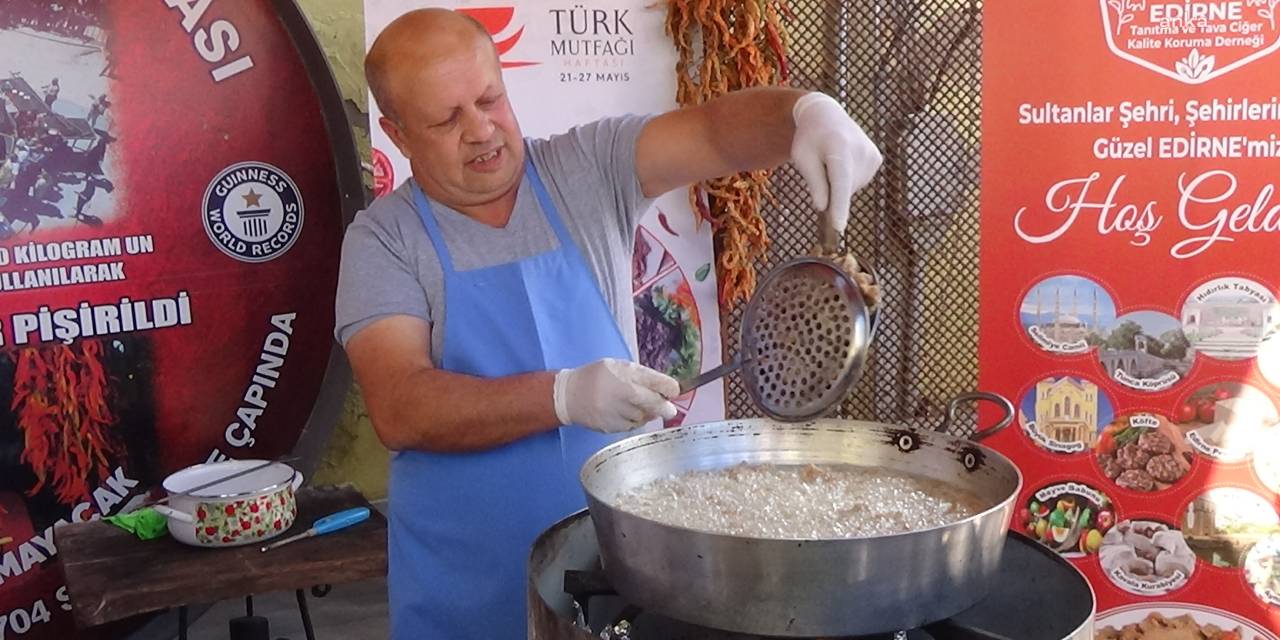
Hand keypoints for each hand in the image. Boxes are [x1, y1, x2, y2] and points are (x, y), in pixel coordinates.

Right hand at [553, 359, 678, 432]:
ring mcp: (615, 412)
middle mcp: (620, 393)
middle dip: (665, 407)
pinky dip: (633, 421)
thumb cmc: (597, 377)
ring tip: (634, 405)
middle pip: (653, 404)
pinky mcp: (610, 426)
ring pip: (643, 417)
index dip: (669, 388)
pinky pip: (630, 426)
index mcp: (624, 374)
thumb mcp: (619, 366)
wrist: (568, 395)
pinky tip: (624, 413)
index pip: (655, 382)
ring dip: (645, 413)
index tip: (675, 391)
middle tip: (670, 409)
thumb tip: (666, 390)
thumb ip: (642, 376)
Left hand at [790, 92, 882, 239]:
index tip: (838, 226)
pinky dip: (849, 179)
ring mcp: (872, 154)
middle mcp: (860, 150)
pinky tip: (843, 161)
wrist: (826, 115)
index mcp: (839, 148)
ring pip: (852, 188)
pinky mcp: (876, 159)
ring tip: (832, 160)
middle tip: (821, 166)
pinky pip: (859, 182)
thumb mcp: (802, 158)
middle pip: (844, 189)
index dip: (839, 206)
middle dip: (830, 189)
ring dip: (839, 183)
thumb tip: (823, 207)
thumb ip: (814, 182)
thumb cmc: (809, 138)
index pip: (840, 182)